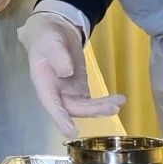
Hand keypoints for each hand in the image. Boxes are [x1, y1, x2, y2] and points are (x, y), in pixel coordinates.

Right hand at [16, 12, 125, 137]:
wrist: (53, 31)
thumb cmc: (46, 36)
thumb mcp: (50, 41)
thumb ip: (58, 56)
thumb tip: (67, 72)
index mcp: (43, 82)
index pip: (51, 104)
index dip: (60, 119)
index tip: (71, 132)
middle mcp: (55, 92)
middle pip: (72, 108)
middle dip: (91, 111)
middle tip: (111, 108)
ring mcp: (68, 92)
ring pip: (84, 107)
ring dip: (100, 108)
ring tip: (118, 102)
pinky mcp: (79, 89)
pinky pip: (91, 101)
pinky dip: (105, 102)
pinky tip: (119, 99)